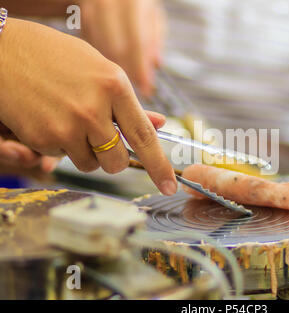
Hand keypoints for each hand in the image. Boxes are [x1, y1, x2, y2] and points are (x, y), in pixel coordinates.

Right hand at [0, 18, 176, 194]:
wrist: (5, 50)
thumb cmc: (57, 57)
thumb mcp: (100, 71)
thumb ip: (129, 104)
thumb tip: (159, 124)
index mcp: (114, 86)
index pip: (144, 137)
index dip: (159, 166)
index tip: (170, 186)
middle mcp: (94, 110)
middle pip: (116, 162)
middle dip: (111, 158)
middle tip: (99, 138)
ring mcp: (67, 126)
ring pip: (88, 164)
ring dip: (83, 151)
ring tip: (69, 120)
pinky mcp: (42, 137)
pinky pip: (59, 156)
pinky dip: (57, 145)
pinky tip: (48, 118)